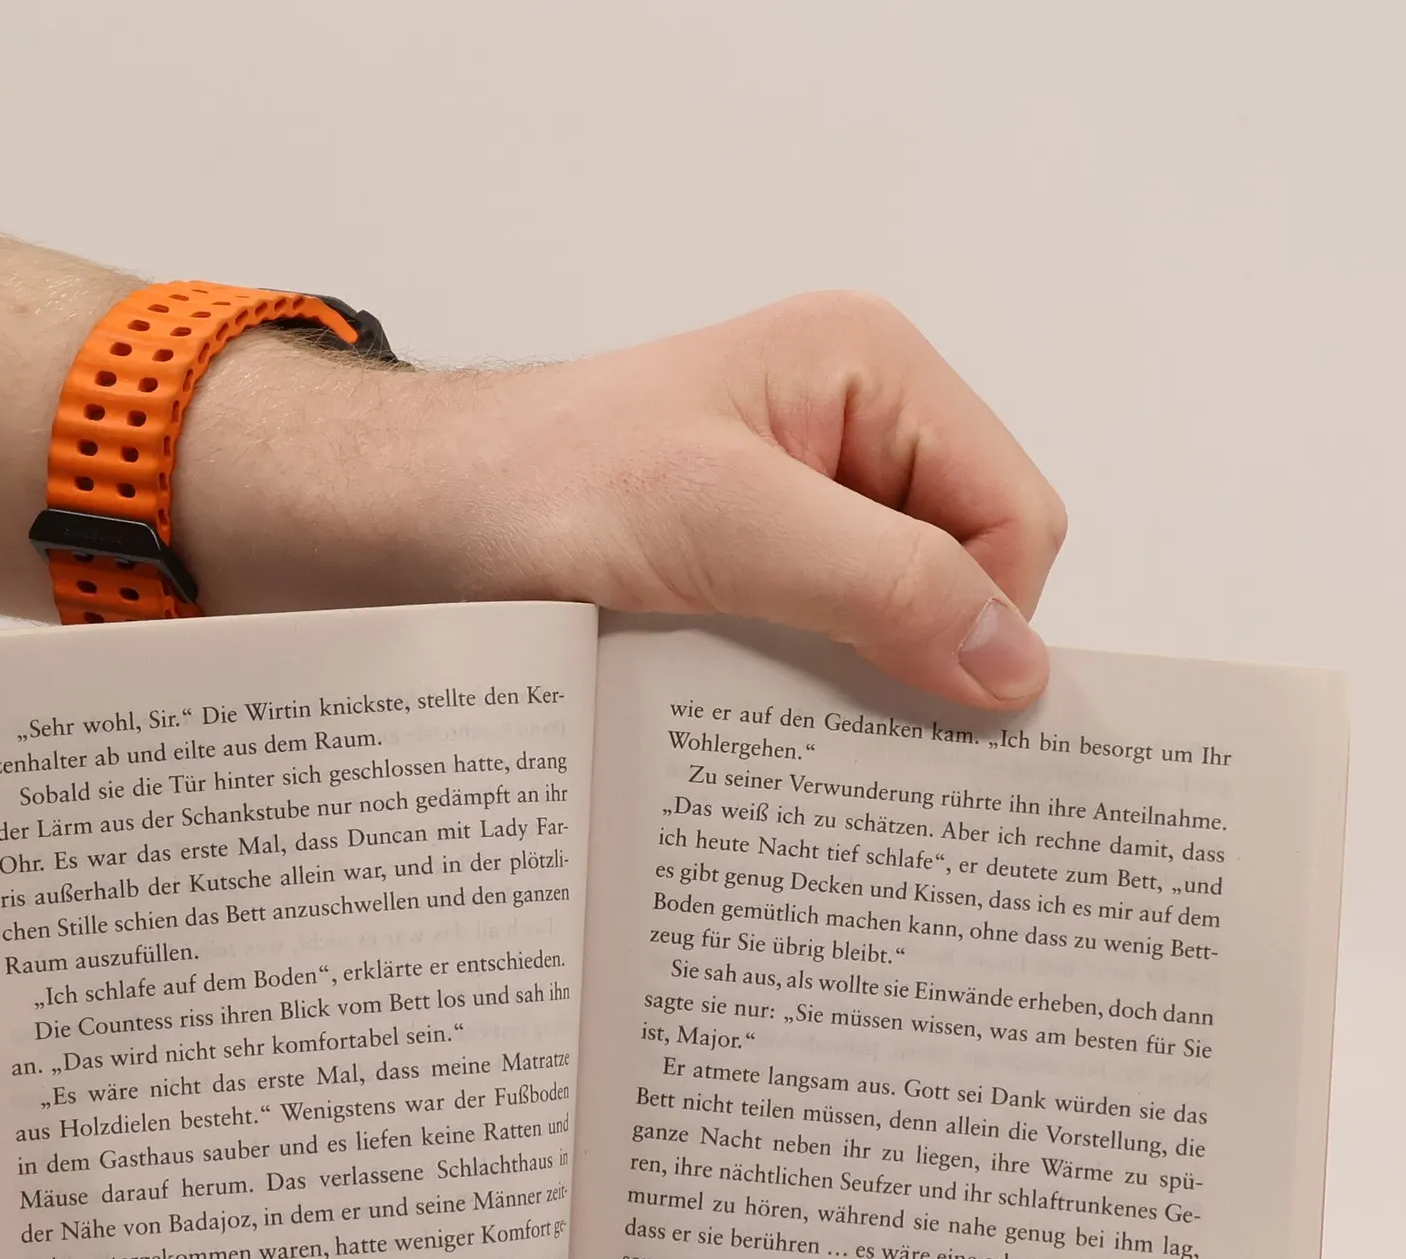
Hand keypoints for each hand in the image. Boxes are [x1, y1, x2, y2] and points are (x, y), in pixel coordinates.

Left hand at [180, 291, 1064, 708]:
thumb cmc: (524, 487)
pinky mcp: (742, 580)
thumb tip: (1015, 668)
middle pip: (964, 580)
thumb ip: (879, 582)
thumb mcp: (717, 521)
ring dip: (850, 694)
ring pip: (893, 634)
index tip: (921, 704)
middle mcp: (846, 439)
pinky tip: (746, 733)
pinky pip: (819, 659)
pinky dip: (796, 706)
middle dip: (919, 662)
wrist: (389, 527)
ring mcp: (793, 515)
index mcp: (869, 375)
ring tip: (777, 733)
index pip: (1016, 519)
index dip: (986, 618)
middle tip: (845, 736)